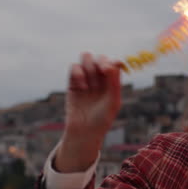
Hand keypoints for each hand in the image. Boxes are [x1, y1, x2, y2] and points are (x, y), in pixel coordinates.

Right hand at [56, 53, 121, 172]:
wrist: (84, 131)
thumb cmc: (102, 119)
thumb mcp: (113, 102)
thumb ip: (115, 83)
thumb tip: (114, 63)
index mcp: (112, 81)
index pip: (112, 62)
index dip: (111, 61)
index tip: (109, 69)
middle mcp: (99, 78)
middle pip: (99, 57)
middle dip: (100, 62)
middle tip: (102, 72)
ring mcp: (85, 79)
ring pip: (86, 58)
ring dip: (89, 66)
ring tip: (90, 85)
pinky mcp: (72, 82)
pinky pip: (74, 67)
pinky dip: (78, 74)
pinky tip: (82, 88)